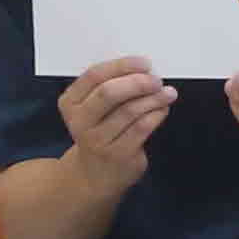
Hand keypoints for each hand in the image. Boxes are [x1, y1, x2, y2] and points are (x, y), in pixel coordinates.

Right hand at [53, 56, 172, 181]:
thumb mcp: (94, 109)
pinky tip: (162, 109)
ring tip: (167, 93)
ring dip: (153, 98)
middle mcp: (80, 122)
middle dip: (137, 82)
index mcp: (70, 103)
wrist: (94, 175)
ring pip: (130, 111)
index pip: (94, 76)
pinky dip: (156, 114)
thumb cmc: (100, 131)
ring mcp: (98, 140)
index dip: (122, 66)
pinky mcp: (118, 154)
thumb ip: (110, 88)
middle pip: (109, 93)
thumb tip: (143, 70)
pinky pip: (142, 128)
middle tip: (156, 79)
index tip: (143, 63)